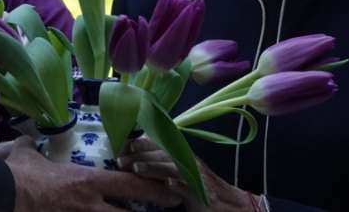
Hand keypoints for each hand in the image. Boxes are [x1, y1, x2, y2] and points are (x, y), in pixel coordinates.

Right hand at [5, 136, 182, 211]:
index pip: (129, 183)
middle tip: (168, 206)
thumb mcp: (27, 153)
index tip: (169, 189)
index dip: (153, 188)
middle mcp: (89, 205)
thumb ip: (33, 147)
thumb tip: (27, 141)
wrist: (1, 194)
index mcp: (86, 181)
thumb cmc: (17, 173)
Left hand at [118, 137, 262, 211]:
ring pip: (172, 168)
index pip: (159, 144)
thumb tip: (136, 161)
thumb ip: (161, 167)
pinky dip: (178, 185)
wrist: (227, 204)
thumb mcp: (178, 175)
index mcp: (181, 155)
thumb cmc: (199, 190)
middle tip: (120, 159)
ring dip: (154, 167)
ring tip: (136, 169)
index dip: (140, 144)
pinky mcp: (201, 193)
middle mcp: (188, 162)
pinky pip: (188, 187)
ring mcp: (195, 176)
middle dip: (140, 155)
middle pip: (162, 154)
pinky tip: (168, 185)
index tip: (122, 146)